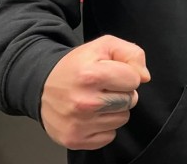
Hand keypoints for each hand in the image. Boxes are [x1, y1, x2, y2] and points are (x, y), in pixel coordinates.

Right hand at [40, 35, 150, 149]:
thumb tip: (144, 77)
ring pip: (122, 119)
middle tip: (103, 87)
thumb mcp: (104, 46)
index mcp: (90, 75)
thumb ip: (132, 53)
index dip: (127, 74)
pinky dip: (103, 126)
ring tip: (96, 99)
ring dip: (114, 109)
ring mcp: (78, 124)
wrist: (42, 86)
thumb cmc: (78, 65)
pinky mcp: (74, 140)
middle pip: (130, 101)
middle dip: (122, 92)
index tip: (112, 73)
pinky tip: (90, 114)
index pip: (135, 79)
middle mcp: (83, 102)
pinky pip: (109, 136)